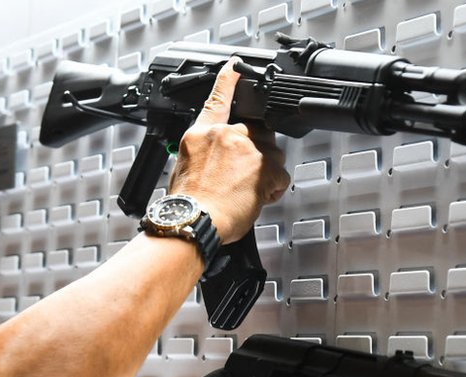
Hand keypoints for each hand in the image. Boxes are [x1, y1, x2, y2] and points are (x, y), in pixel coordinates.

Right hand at [168, 57, 290, 243]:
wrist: (193, 220)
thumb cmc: (188, 205)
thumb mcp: (184, 168)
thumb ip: (205, 152)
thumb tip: (217, 158)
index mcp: (200, 134)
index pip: (216, 100)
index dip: (228, 81)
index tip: (235, 66)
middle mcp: (224, 135)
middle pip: (255, 133)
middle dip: (256, 154)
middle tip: (241, 179)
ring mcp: (245, 148)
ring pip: (271, 154)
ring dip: (265, 172)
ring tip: (245, 192)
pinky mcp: (263, 164)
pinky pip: (281, 175)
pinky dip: (274, 189)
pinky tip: (256, 198)